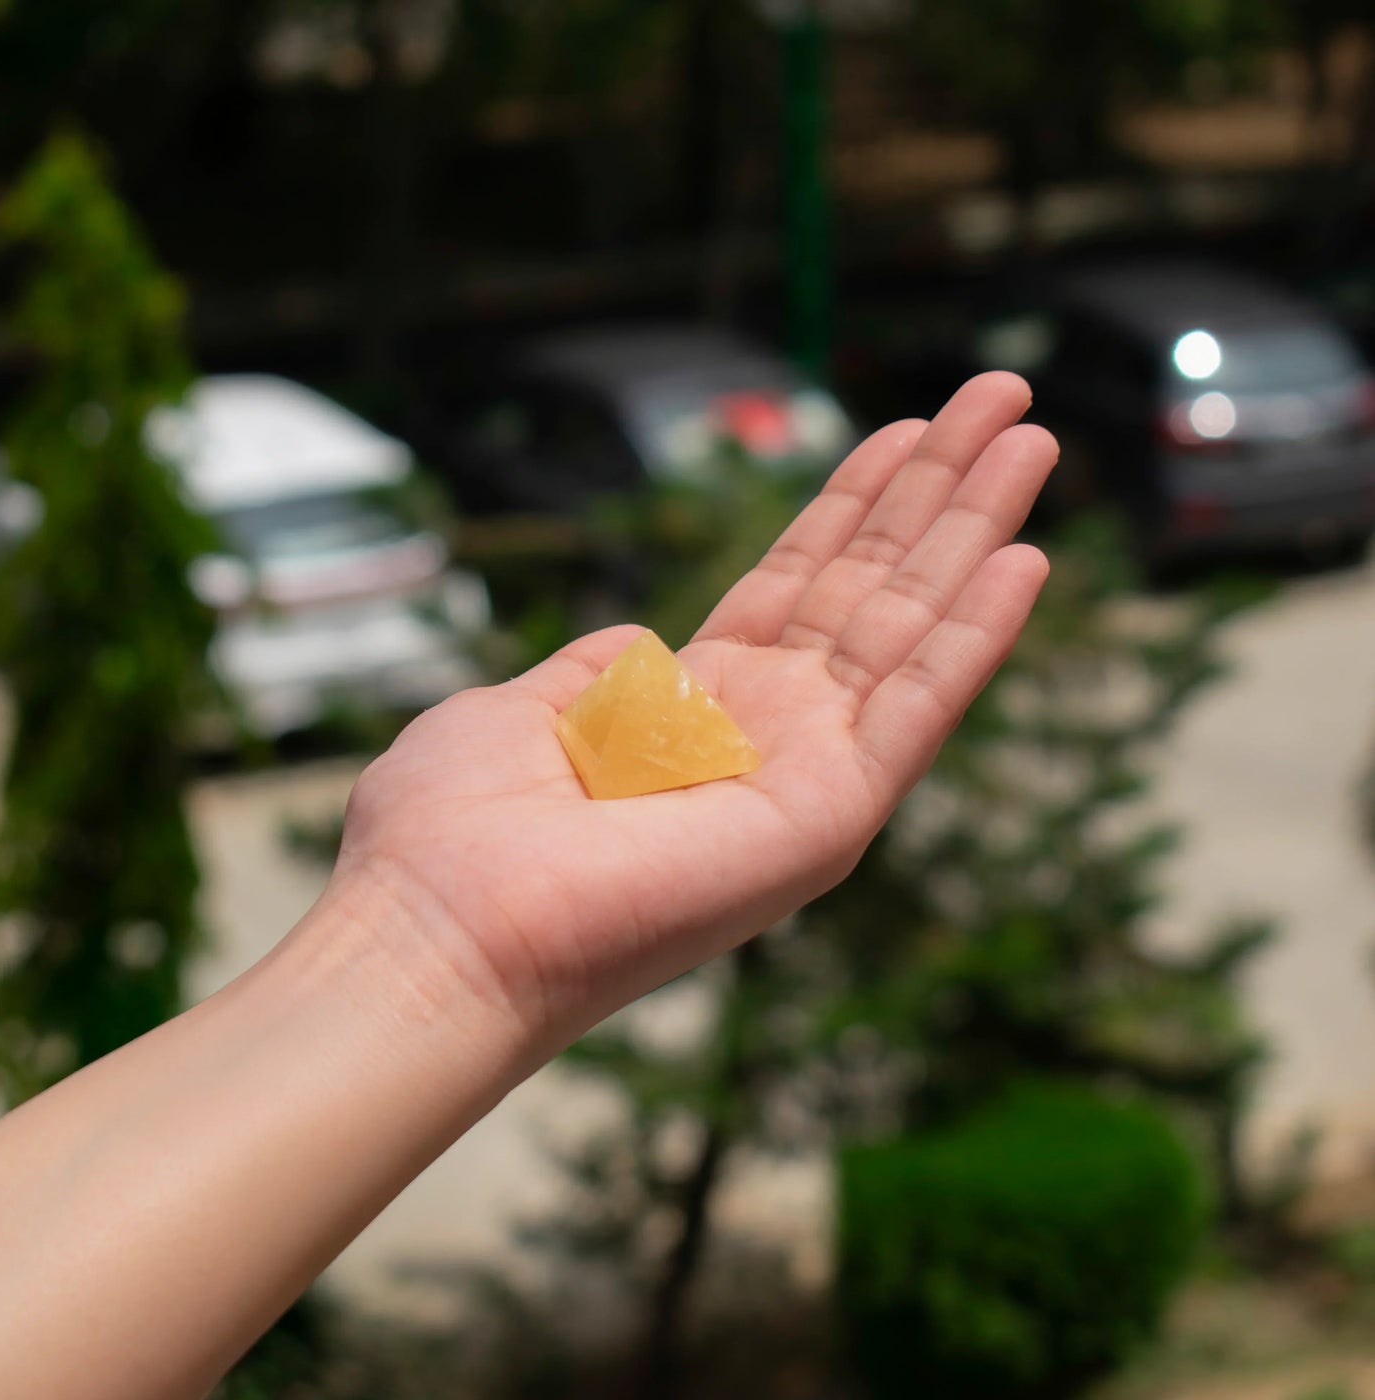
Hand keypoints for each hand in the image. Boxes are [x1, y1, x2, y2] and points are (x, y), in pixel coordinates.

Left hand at [334, 373, 1055, 1053]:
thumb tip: (642, 639)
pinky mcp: (827, 817)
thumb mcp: (524, 713)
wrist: (441, 930)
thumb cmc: (452, 833)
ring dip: (975, 532)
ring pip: (911, 629)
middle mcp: (763, 740)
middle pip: (870, 588)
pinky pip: (918, 709)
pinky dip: (975, 637)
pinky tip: (1024, 560)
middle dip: (937, 491)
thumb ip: (598, 672)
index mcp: (693, 715)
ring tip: (1033, 437)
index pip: (796, 586)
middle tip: (1003, 394)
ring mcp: (804, 777)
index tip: (905, 429)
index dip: (852, 504)